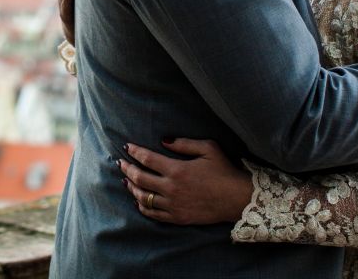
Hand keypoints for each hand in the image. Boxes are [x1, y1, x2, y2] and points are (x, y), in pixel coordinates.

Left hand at [117, 138, 250, 225]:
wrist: (237, 199)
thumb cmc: (224, 171)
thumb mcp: (208, 149)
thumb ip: (184, 144)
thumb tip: (164, 140)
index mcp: (177, 169)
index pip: (147, 159)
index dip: (135, 152)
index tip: (127, 147)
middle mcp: (171, 188)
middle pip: (140, 178)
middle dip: (127, 169)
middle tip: (120, 163)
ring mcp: (173, 205)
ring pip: (143, 197)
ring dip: (131, 188)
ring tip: (126, 180)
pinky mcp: (177, 218)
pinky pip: (153, 214)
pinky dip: (142, 207)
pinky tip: (138, 201)